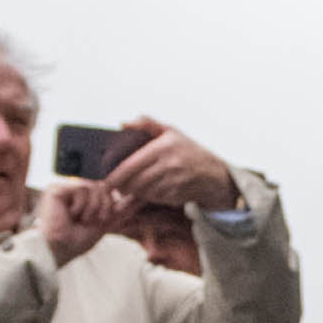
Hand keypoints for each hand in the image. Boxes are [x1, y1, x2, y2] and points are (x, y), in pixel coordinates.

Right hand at [40, 177, 136, 255]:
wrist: (59, 250)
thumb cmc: (76, 241)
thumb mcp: (104, 223)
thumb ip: (119, 209)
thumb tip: (140, 199)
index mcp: (82, 196)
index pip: (105, 190)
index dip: (110, 203)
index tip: (104, 219)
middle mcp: (72, 189)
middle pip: (102, 186)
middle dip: (102, 207)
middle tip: (90, 221)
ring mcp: (63, 187)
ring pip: (93, 186)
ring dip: (92, 208)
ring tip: (80, 220)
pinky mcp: (55, 188)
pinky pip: (80, 188)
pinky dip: (81, 206)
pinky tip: (69, 215)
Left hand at [105, 120, 247, 219]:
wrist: (216, 175)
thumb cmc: (190, 151)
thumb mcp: (171, 131)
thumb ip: (146, 124)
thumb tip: (123, 123)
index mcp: (164, 146)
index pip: (130, 165)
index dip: (115, 176)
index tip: (106, 181)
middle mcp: (169, 164)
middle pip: (135, 181)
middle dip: (122, 186)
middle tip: (115, 186)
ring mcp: (175, 181)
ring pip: (143, 192)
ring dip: (134, 192)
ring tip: (129, 189)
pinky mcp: (178, 195)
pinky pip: (155, 198)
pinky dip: (148, 197)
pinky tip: (147, 191)